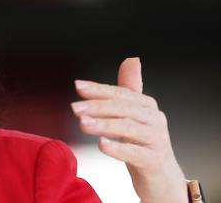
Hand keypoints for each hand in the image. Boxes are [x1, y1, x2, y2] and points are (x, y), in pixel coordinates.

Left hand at [71, 57, 187, 202]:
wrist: (162, 177)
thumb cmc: (144, 144)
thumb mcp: (134, 116)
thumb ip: (129, 89)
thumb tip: (132, 59)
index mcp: (146, 106)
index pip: (120, 93)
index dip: (99, 89)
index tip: (78, 86)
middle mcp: (154, 119)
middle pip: (124, 108)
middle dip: (97, 106)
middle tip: (75, 108)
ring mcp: (156, 140)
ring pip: (128, 128)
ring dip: (104, 124)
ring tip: (83, 124)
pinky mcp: (154, 161)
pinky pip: (135, 153)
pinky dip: (118, 148)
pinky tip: (101, 144)